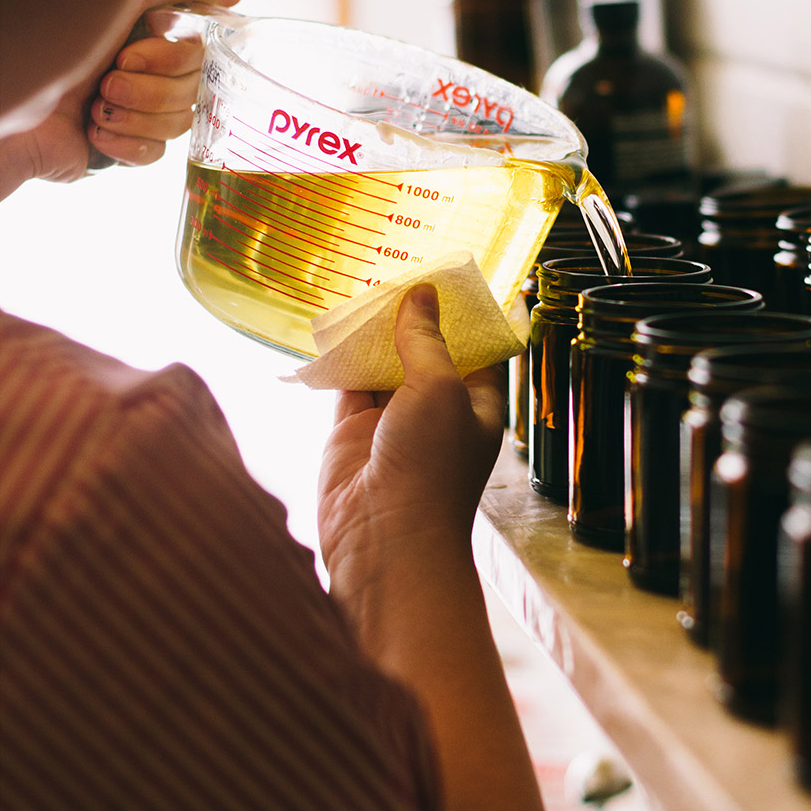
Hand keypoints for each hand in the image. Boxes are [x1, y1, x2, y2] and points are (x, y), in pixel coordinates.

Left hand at [0, 0, 240, 198]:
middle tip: (105, 82)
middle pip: (192, 90)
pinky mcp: (125, 146)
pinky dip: (126, 145)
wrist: (8, 102)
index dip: (169, 59)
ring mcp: (136, 110)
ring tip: (94, 109)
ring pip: (179, 124)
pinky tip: (94, 133)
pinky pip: (157, 155)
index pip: (198, 53)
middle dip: (148, 91)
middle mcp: (145, 69)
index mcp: (145, 32)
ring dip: (134, 118)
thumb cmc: (50, 39)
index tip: (127, 53)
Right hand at [318, 283, 505, 593]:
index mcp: (474, 403)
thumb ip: (425, 340)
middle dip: (411, 317)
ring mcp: (393, 422)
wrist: (382, 541)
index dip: (459, 314)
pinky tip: (336, 325)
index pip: (473, 348)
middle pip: (424, 352)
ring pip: (383, 365)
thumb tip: (421, 295)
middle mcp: (436, 410)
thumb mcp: (439, 390)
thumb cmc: (430, 469)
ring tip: (364, 286)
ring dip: (374, 333)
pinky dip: (342, 358)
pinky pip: (348, 385)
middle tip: (396, 269)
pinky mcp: (353, 432)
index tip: (445, 274)